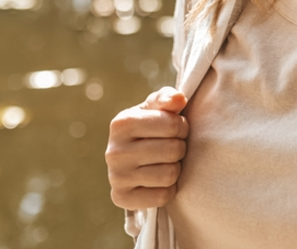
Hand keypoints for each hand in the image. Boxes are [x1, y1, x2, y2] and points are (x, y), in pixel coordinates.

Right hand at [105, 87, 188, 209]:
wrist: (131, 156)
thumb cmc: (150, 125)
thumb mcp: (156, 107)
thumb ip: (168, 98)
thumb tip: (179, 99)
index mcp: (122, 123)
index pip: (172, 125)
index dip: (182, 127)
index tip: (177, 128)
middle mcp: (114, 151)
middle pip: (173, 150)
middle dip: (180, 148)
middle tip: (173, 146)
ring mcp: (116, 177)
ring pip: (169, 175)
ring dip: (175, 168)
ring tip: (165, 162)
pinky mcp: (121, 198)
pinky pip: (162, 197)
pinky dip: (168, 189)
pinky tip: (158, 180)